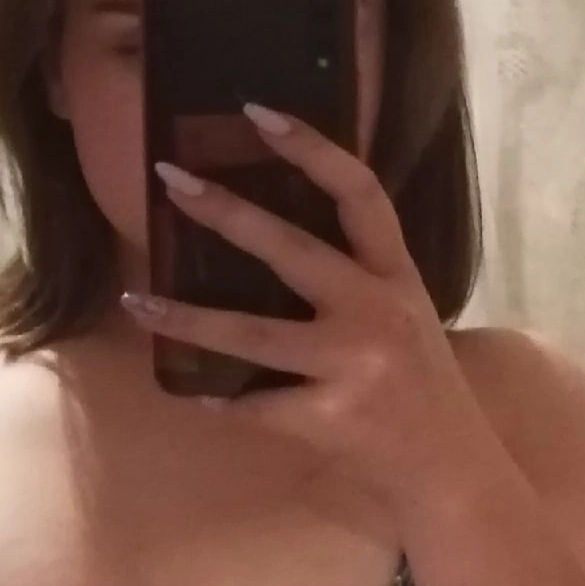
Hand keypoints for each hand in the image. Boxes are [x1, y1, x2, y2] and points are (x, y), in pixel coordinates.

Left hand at [120, 102, 483, 509]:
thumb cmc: (419, 388)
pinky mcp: (330, 418)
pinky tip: (194, 393)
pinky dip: (220, 400)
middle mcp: (378, 312)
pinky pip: (255, 405)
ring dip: (185, 318)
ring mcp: (354, 366)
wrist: (450, 471)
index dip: (312, 148)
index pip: (359, 194)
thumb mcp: (404, 317)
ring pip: (252, 334)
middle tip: (170, 180)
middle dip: (226, 213)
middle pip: (293, 249)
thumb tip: (266, 237)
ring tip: (134, 300)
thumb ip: (357, 279)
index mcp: (397, 277)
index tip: (257, 113)